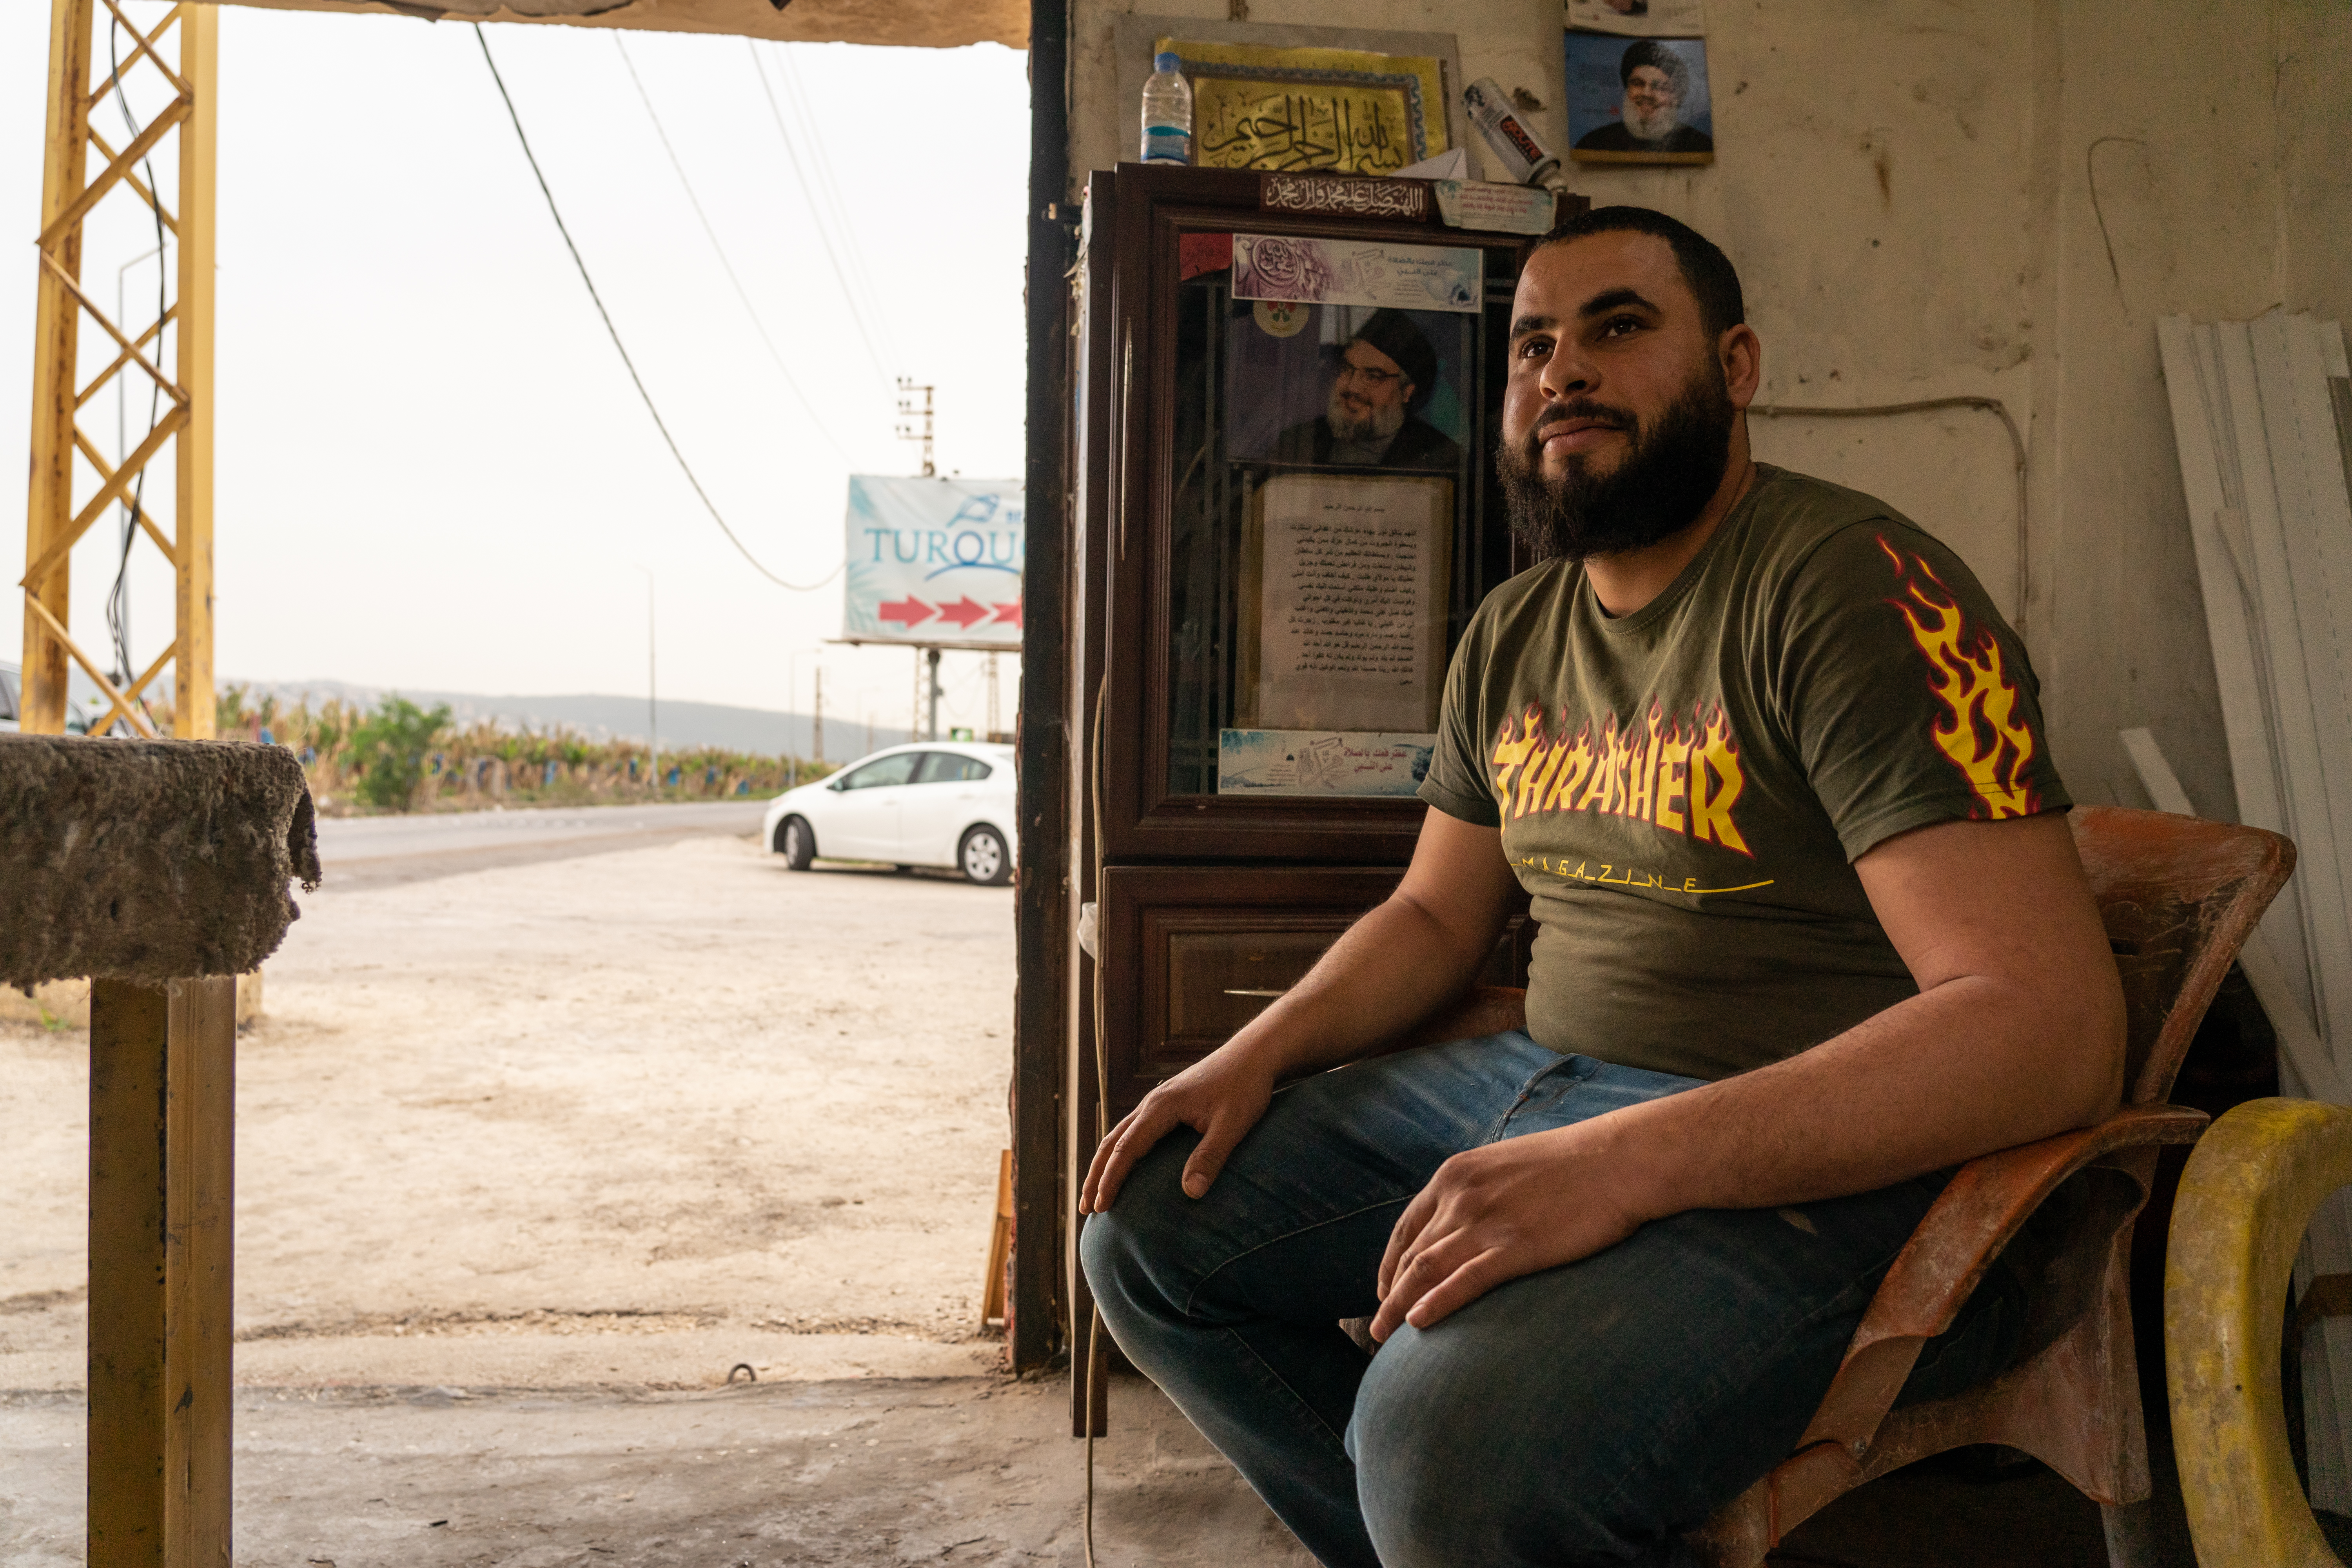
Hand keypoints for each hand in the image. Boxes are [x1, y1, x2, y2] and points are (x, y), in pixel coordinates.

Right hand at [1079, 1043, 1280, 1213]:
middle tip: (1084, 1208)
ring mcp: (1158, 1100)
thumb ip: (1210, 1157)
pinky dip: (1120, 1150)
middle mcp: (1152, 1102)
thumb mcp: (1232, 1125)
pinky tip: (1125, 1164)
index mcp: (1161, 1107)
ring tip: (1094, 1192)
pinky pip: (1133, 1129)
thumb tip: (1190, 1194)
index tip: (1100, 1206)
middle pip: (1112, 1142)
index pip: (1126, 1149)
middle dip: (1096, 1175)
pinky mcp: (1167, 1101)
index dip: (1110, 1179)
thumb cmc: (1244, 1088)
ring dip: (1104, 1163)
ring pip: (1120, 1134)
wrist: (1253, 1055)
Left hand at [1371, 1120, 1651, 1341]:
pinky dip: (1435, 1303)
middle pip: (1411, 1253)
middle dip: (1390, 1293)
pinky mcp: (1514, 1247)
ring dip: (1399, 1306)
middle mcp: (1460, 1197)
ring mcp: (1485, 1222)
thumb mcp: (1507, 1166)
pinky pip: (1463, 1281)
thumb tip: (1470, 1219)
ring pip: (1425, 1270)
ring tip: (1382, 1336)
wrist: (1617, 1160)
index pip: (1407, 1225)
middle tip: (1377, 1326)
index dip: (1390, 1262)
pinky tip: (1417, 1323)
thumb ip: (1480, 1191)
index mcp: (1455, 1174)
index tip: (1383, 1289)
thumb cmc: (1573, 1164)